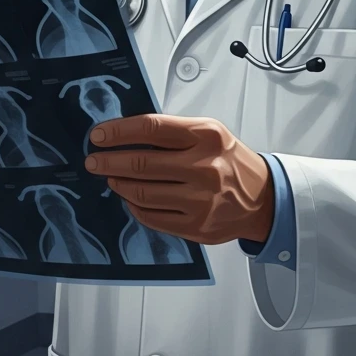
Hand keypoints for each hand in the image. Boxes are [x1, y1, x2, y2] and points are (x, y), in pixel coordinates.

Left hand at [84, 114, 274, 245]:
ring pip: (142, 193)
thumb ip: (174, 132)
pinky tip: (130, 197)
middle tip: (93, 160)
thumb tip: (127, 135)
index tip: (99, 135)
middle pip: (142, 163)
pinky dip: (135, 206)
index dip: (119, 132)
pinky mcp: (195, 226)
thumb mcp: (211, 132)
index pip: (152, 129)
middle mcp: (204, 167)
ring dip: (119, 184)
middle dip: (109, 161)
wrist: (261, 198)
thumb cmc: (230, 161)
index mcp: (207, 136)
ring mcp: (199, 200)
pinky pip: (152, 216)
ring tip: (111, 178)